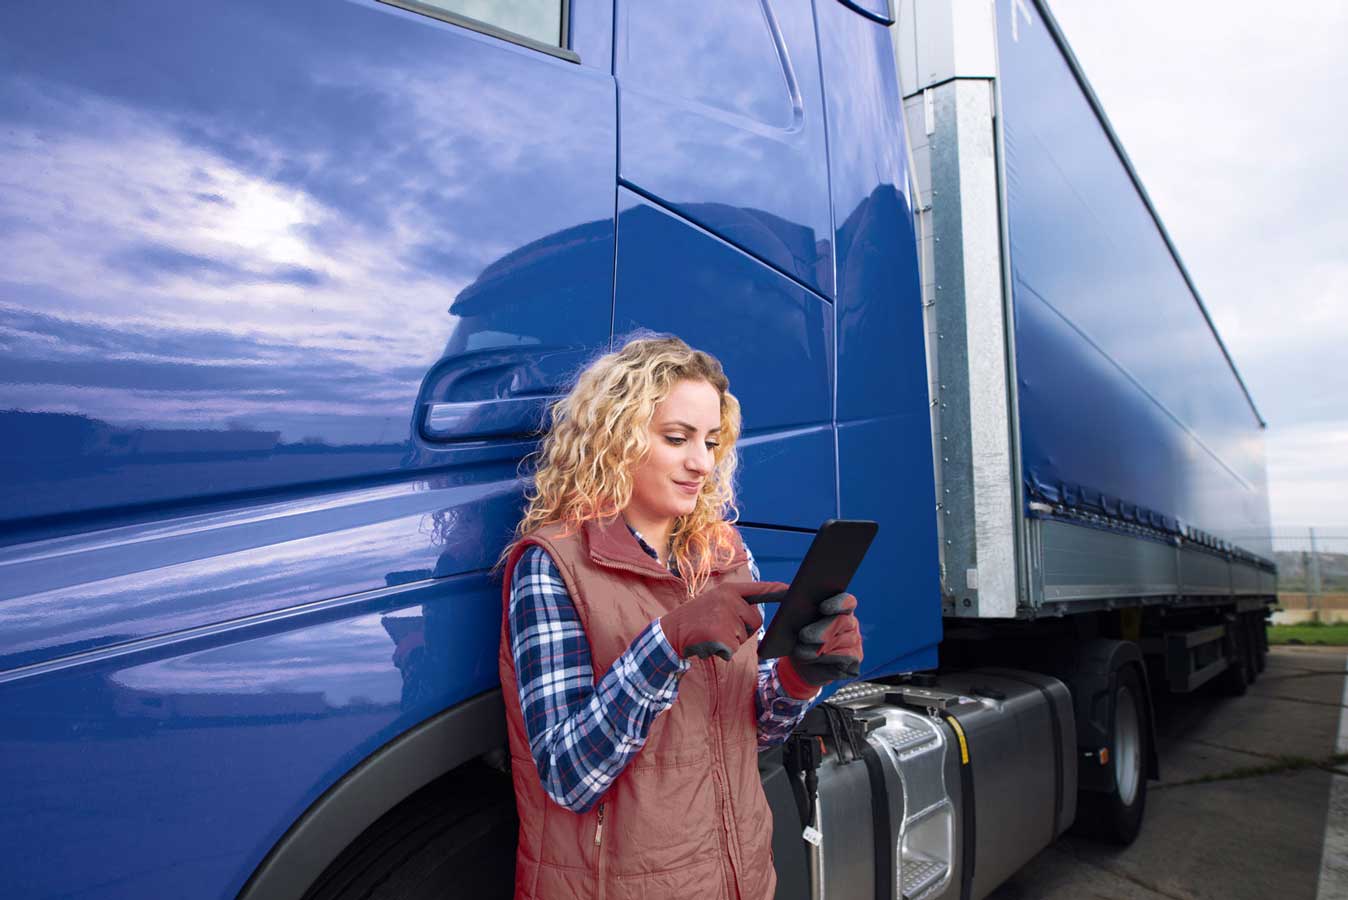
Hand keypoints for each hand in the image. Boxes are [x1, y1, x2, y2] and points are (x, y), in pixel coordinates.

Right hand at [660, 580, 786, 660]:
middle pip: (756, 621)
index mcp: (728, 590)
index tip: (789, 589)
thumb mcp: (714, 602)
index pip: (757, 589)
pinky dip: (723, 652)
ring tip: (711, 634)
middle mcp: (729, 600)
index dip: (774, 590)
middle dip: (744, 630)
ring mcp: (725, 617)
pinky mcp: (722, 636)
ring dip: (731, 641)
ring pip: (744, 637)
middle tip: (720, 628)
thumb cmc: (695, 619)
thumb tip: (755, 616)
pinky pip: (734, 649)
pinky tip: (709, 643)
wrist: (670, 633)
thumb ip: (734, 604)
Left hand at [779, 592, 862, 690]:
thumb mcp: (795, 619)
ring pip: (842, 640)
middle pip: (843, 621)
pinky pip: (846, 655)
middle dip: (822, 629)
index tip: (822, 608)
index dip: (837, 603)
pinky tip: (814, 658)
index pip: (847, 601)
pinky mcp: (855, 657)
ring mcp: (854, 640)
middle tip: (803, 636)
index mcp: (839, 607)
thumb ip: (793, 605)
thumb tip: (780, 592)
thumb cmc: (800, 635)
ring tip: (800, 651)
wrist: (803, 663)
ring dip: (820, 647)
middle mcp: (850, 622)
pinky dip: (828, 657)